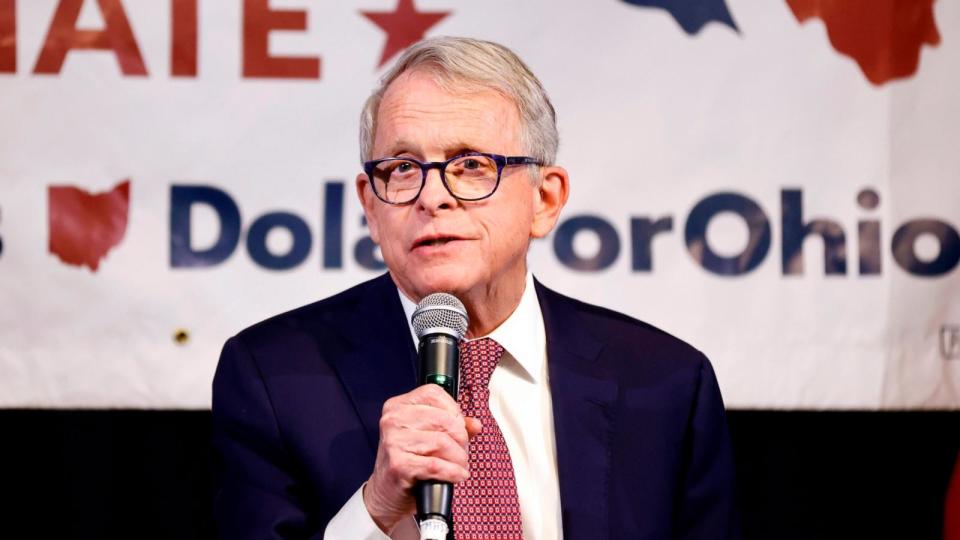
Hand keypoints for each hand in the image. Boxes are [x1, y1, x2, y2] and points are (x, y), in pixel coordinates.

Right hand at [362, 384, 482, 532]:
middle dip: (461, 438)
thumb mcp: (427, 435)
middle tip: (462, 451)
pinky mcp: (398, 465)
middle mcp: (392, 420)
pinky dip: (453, 472)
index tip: (460, 426)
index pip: (434, 393)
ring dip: (459, 457)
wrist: (387, 491)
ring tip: (460, 464)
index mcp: (398, 406)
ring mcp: (393, 442)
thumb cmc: (408, 459)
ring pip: (442, 442)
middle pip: (443, 419)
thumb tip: (475, 424)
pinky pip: (436, 465)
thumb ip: (453, 425)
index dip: (454, 410)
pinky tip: (457, 475)